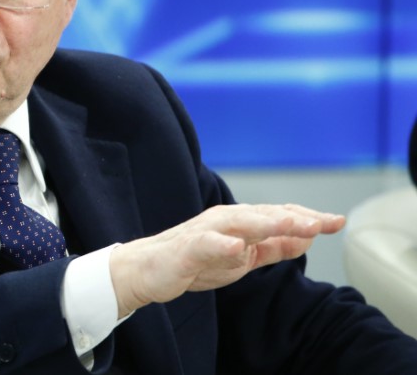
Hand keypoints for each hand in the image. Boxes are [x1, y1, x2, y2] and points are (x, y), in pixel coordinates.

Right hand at [109, 203, 345, 317]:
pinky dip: (222, 243)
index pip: (279, 216)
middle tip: (324, 222)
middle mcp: (226, 220)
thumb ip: (272, 247)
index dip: (308, 218)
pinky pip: (206, 244)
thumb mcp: (242, 257)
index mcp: (240, 222)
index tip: (338, 221)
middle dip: (295, 218)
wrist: (148, 270)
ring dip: (266, 222)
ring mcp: (206, 231)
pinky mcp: (187, 248)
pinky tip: (237, 245)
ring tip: (292, 223)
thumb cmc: (195, 262)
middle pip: (265, 215)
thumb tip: (307, 238)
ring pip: (240, 223)